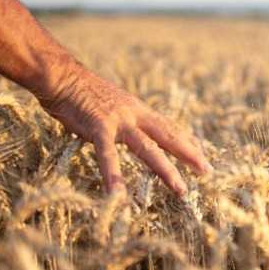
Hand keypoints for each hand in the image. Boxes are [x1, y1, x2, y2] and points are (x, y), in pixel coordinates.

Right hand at [41, 66, 211, 195]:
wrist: (61, 75)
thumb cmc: (82, 92)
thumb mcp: (114, 104)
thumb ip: (127, 118)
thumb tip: (136, 130)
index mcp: (138, 109)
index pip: (169, 127)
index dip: (187, 141)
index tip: (202, 155)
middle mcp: (135, 114)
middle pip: (168, 136)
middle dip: (189, 154)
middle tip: (207, 172)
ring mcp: (118, 121)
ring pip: (148, 148)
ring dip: (166, 170)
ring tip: (180, 189)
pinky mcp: (98, 127)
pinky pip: (107, 155)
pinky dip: (113, 175)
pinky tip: (118, 194)